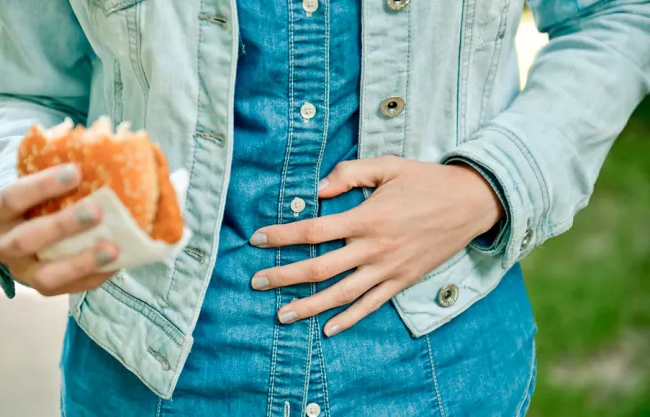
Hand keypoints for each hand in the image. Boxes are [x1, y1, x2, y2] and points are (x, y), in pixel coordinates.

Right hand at [0, 163, 118, 295]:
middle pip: (27, 239)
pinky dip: (95, 276)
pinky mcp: (44, 288)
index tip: (76, 171)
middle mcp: (4, 245)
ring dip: (80, 261)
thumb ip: (64, 176)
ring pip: (45, 276)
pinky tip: (118, 262)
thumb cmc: (41, 202)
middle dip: (62, 226)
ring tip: (113, 248)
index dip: (42, 185)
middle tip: (96, 211)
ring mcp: (23, 272)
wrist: (25, 236)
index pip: (12, 198)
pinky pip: (70, 289)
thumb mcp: (41, 187)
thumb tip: (108, 153)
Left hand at [249, 156, 502, 335]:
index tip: (256, 238)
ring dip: (309, 306)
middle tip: (256, 282)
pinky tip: (328, 329)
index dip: (282, 235)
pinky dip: (349, 319)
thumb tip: (318, 189)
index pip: (313, 230)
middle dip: (284, 276)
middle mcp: (373, 248)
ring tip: (281, 315)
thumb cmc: (426, 181)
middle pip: (319, 268)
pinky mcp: (402, 281)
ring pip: (341, 294)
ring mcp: (388, 269)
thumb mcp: (388, 166)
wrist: (472, 203)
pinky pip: (371, 305)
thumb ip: (350, 173)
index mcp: (366, 218)